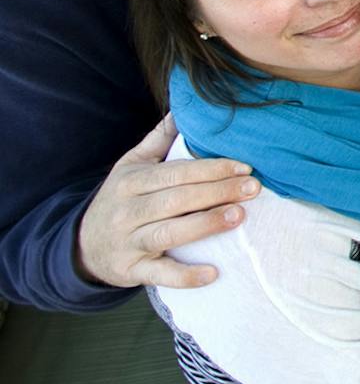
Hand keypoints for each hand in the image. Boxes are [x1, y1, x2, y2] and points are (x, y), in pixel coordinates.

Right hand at [74, 115, 260, 290]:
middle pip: (177, 199)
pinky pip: (159, 274)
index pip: (176, 173)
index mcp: (131, 181)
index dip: (212, 169)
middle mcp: (127, 210)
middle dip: (218, 192)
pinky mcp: (131, 271)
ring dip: (206, 224)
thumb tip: (184, 108)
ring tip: (239, 216)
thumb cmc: (119, 200)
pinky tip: (213, 274)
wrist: (81, 247)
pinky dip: (186, 275)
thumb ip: (158, 139)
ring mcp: (128, 242)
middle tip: (253, 188)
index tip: (245, 167)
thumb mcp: (130, 166)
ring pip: (170, 232)